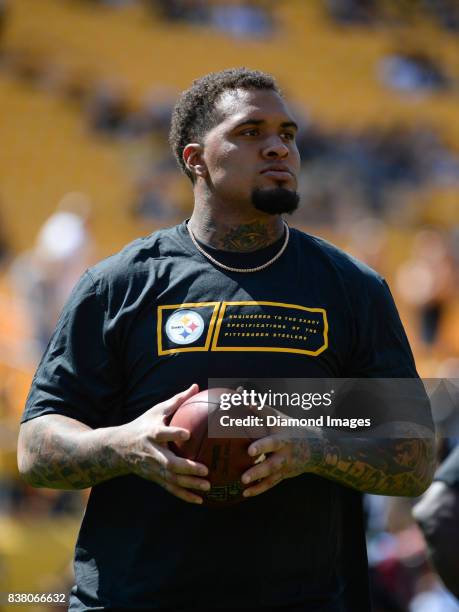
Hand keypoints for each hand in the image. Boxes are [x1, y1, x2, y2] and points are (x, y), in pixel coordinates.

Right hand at [116, 384, 209, 503]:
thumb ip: (177, 400)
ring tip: (207, 486)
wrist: (118, 448)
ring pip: (171, 479)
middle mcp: (152, 453)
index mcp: (152, 434)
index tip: (187, 434)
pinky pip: (170, 489)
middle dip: (186, 468)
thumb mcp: (156, 410)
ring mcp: (152, 468)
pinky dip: (184, 496)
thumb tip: (195, 386)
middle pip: (169, 462)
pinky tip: (200, 501)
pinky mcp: (155, 478)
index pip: (163, 434)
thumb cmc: (143, 425)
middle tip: (205, 469)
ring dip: (189, 485)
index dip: (173, 434)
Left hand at [239, 400, 321, 497]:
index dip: (259, 407)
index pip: (269, 413)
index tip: (248, 402)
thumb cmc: (288, 428)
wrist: (316, 447)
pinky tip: (245, 492)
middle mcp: (284, 441)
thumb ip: (259, 408)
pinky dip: (259, 489)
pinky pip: (271, 482)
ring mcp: (285, 458)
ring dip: (258, 473)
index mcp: (280, 424)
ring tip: (244, 478)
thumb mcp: (278, 416)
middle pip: (273, 443)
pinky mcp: (284, 473)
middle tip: (250, 451)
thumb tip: (240, 392)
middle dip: (262, 447)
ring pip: (272, 467)